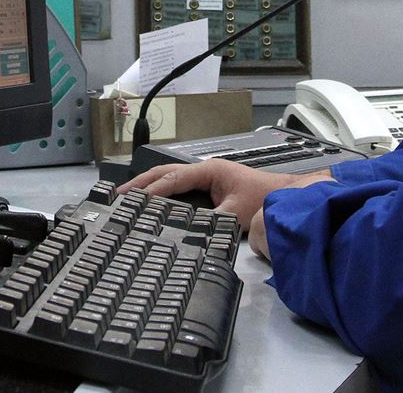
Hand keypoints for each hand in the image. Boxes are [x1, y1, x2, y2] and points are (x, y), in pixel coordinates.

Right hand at [118, 159, 333, 235]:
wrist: (284, 195)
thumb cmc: (263, 198)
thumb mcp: (237, 212)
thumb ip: (213, 221)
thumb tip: (191, 232)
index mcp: (209, 170)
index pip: (173, 179)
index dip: (153, 190)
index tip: (133, 201)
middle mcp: (204, 171)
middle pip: (165, 174)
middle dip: (141, 184)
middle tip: (117, 196)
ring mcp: (205, 178)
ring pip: (170, 179)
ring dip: (148, 187)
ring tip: (126, 198)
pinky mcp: (208, 188)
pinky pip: (178, 188)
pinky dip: (161, 193)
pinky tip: (151, 204)